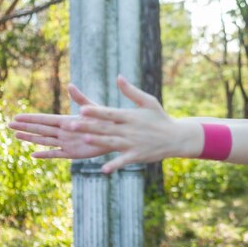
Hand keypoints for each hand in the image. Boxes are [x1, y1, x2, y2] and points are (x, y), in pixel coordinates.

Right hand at [8, 84, 109, 158]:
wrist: (115, 134)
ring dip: (31, 139)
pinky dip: (45, 155)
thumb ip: (80, 98)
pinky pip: (56, 154)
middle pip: (40, 129)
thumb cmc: (106, 119)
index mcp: (67, 120)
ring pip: (44, 141)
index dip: (30, 118)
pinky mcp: (72, 153)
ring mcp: (67, 142)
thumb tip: (70, 85)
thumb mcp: (92, 108)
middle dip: (25, 127)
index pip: (44, 119)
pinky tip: (33, 155)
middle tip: (9, 124)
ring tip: (17, 136)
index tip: (17, 116)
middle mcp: (64, 131)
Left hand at [66, 75, 188, 172]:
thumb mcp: (148, 102)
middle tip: (71, 125)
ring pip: (112, 142)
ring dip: (98, 141)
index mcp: (130, 116)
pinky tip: (104, 169)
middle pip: (105, 128)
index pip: (109, 113)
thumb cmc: (160, 118)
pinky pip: (123, 161)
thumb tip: (119, 77)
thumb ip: (131, 91)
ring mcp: (133, 143)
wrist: (176, 138)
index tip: (81, 109)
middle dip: (88, 126)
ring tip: (85, 139)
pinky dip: (114, 165)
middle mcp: (130, 130)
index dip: (96, 112)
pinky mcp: (137, 156)